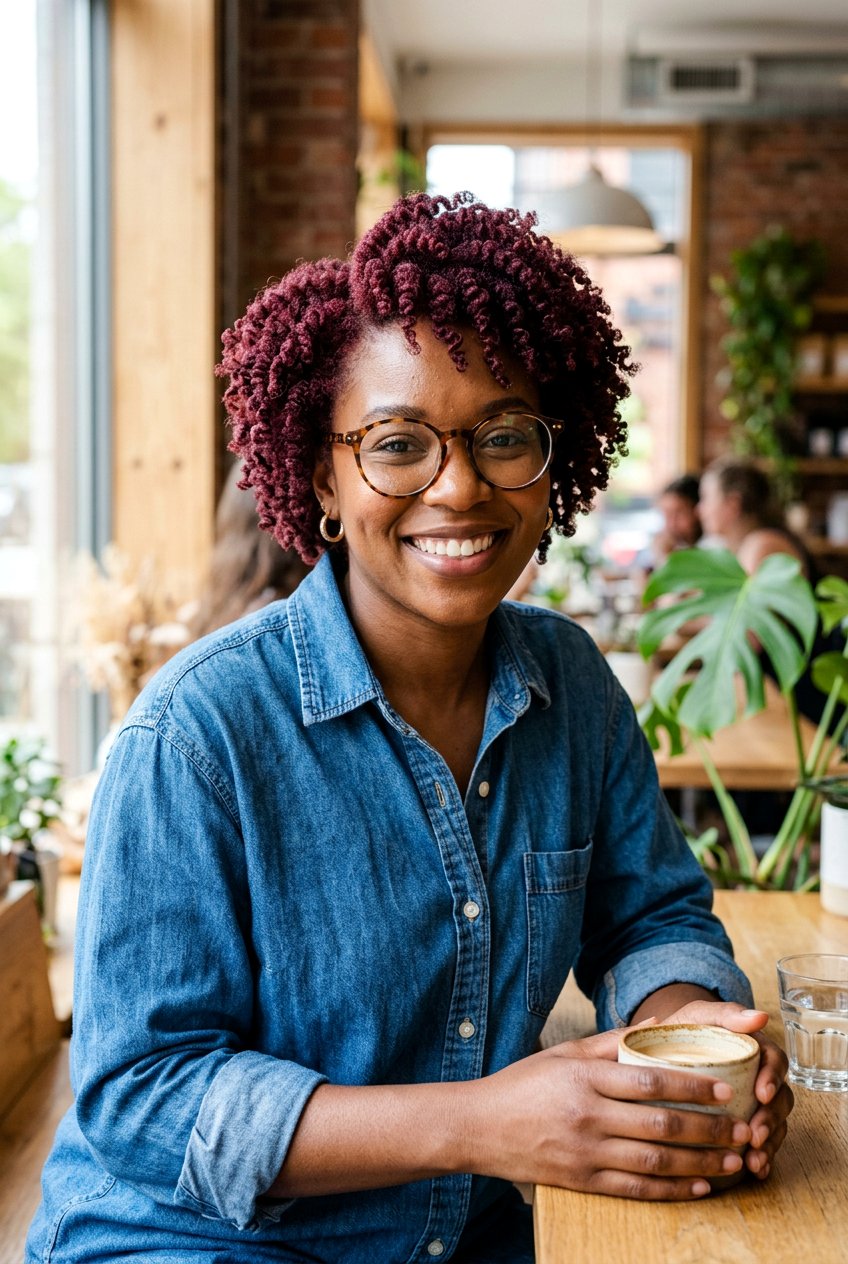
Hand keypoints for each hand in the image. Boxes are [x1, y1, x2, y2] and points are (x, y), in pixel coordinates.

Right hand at [473, 1029, 762, 1200]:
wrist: (477, 1126)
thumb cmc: (523, 1083)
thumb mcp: (564, 1052)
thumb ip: (611, 1041)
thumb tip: (657, 1023)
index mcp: (584, 1077)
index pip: (649, 1081)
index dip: (691, 1087)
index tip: (724, 1090)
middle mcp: (587, 1116)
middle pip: (660, 1124)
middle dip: (708, 1129)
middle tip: (742, 1128)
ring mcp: (585, 1153)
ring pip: (655, 1161)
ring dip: (700, 1164)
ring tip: (731, 1161)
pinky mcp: (581, 1182)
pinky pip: (635, 1190)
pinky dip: (671, 1191)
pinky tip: (697, 1188)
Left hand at [648, 998, 792, 1182]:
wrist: (659, 1052)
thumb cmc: (683, 1030)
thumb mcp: (699, 1015)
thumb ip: (726, 1013)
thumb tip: (761, 1016)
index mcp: (755, 1050)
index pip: (775, 1062)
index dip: (772, 1078)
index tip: (760, 1093)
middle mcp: (759, 1078)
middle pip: (780, 1099)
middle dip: (771, 1120)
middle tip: (755, 1135)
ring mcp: (753, 1104)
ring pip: (775, 1125)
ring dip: (769, 1145)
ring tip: (754, 1160)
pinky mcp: (744, 1124)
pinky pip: (761, 1144)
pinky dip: (762, 1158)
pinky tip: (754, 1171)